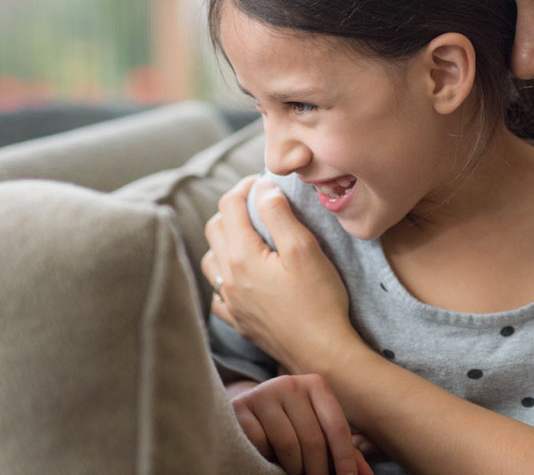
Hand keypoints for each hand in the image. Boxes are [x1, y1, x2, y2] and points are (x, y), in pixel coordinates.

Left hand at [202, 176, 358, 370]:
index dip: (245, 186)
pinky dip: (225, 276)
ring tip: (249, 235)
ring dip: (224, 240)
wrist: (322, 353)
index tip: (263, 181)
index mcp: (242, 256)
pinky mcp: (240, 321)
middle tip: (258, 202)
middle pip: (214, 228)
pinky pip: (218, 293)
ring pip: (211, 260)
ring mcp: (232, 302)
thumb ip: (280, 215)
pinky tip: (243, 277)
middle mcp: (229, 278)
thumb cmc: (319, 300)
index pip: (229, 206)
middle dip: (233, 208)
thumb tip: (263, 188)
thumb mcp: (305, 250)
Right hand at [231, 374, 373, 474]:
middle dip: (318, 471)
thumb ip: (341, 451)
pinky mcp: (241, 409)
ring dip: (294, 469)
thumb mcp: (316, 431)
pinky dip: (267, 459)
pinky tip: (268, 459)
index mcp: (315, 385)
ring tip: (294, 473)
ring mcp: (264, 394)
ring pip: (289, 445)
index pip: (337, 426)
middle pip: (314, 439)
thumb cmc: (289, 425)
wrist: (245, 413)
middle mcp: (291, 384)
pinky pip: (262, 444)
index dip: (345, 459)